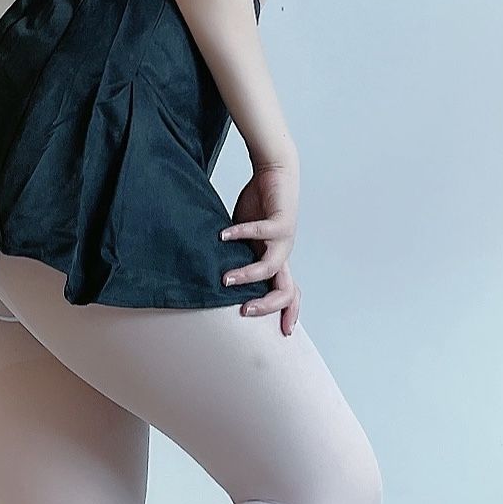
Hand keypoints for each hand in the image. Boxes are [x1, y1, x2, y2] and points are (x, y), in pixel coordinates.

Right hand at [220, 161, 301, 335]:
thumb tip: (213, 272)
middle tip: (244, 311)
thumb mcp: (245, 236)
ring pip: (271, 267)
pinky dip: (241, 234)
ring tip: (226, 280)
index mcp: (276, 258)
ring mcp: (284, 237)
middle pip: (287, 290)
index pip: (289, 292)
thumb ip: (236, 254)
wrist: (277, 171)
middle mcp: (283, 252)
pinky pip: (261, 232)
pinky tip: (223, 236)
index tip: (283, 332)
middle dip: (268, 305)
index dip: (289, 313)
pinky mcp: (281, 219)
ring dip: (248, 277)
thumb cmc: (259, 203)